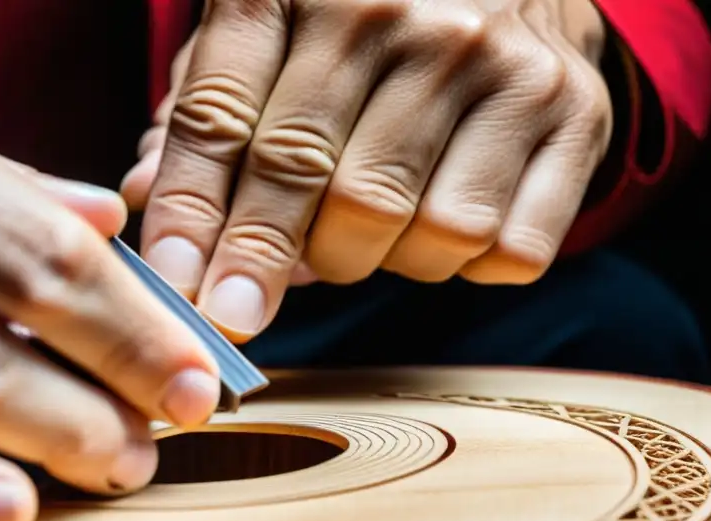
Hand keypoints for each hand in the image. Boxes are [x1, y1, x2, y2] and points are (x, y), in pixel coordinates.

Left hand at [123, 0, 611, 341]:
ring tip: (366, 229)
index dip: (190, 221)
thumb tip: (137, 196)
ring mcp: (495, 61)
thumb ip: (202, 112)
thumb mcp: (268, 33)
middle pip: (311, 183)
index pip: (220, 119)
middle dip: (265, 265)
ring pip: (410, 230)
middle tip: (246, 301)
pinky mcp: (573, 114)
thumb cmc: (366, 17)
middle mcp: (397, 11)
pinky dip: (462, 264)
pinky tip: (442, 220)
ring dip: (373, 261)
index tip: (177, 296)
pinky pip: (502, 249)